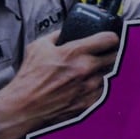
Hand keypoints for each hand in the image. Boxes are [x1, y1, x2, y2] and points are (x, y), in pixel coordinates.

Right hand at [0, 30, 118, 138]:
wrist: (24, 106)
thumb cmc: (29, 78)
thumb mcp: (38, 46)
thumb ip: (56, 35)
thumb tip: (66, 32)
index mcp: (75, 52)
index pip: (108, 40)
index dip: (111, 36)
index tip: (109, 38)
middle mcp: (86, 69)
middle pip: (115, 57)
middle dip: (110, 53)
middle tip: (103, 52)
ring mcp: (89, 88)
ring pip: (108, 74)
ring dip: (101, 71)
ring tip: (87, 71)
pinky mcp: (88, 103)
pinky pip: (102, 91)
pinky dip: (96, 87)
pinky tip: (83, 85)